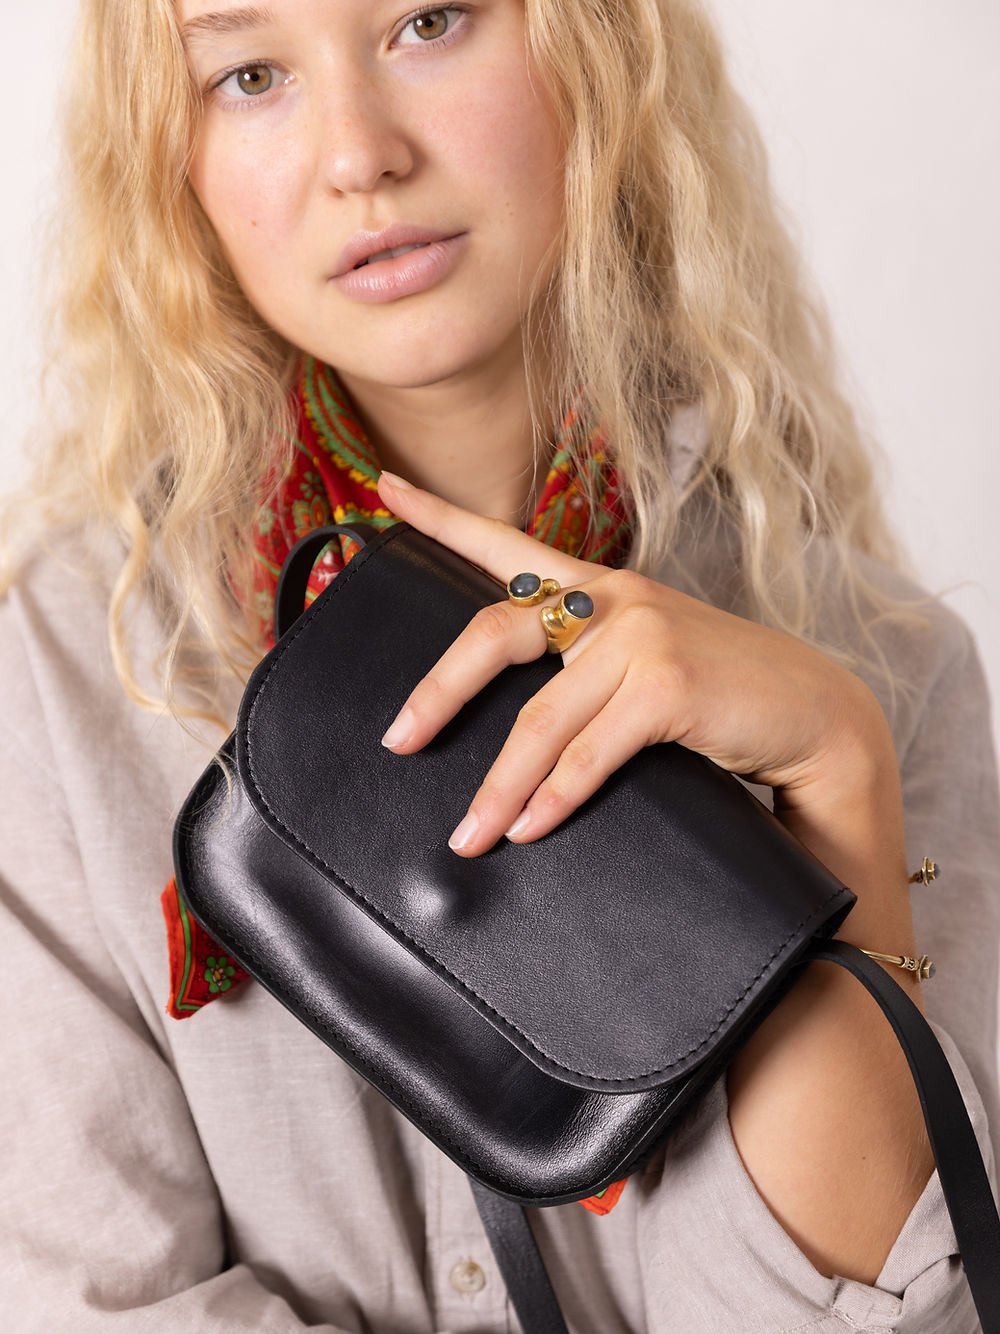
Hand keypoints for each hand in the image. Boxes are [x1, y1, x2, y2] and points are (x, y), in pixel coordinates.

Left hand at [376, 471, 898, 862]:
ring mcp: (642, 635)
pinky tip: (531, 827)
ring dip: (499, 787)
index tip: (384, 488)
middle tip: (398, 741)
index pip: (507, 546)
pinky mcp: (668, 683)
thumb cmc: (723, 697)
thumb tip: (514, 744)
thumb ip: (585, 674)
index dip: (442, 517)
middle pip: (494, 634)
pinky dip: (555, 796)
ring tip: (471, 835)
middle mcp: (614, 598)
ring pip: (541, 718)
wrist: (816, 716)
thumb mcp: (646, 665)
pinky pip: (589, 752)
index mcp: (600, 588)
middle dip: (438, 693)